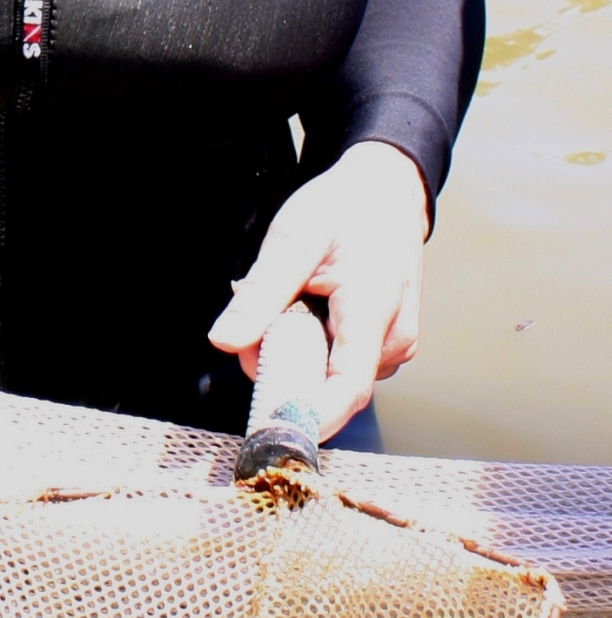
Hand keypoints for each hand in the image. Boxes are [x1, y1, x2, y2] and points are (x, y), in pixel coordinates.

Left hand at [207, 140, 430, 440]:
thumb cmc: (345, 209)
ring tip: (293, 299)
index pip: (344, 389)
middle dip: (284, 363)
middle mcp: (392, 339)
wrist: (388, 190)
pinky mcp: (386, 346)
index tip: (264, 426)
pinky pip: (340, 362)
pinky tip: (310, 307)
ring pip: (330, 374)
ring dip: (298, 349)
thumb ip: (261, 294)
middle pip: (326, 383)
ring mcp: (393, 345)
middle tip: (259, 319)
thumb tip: (225, 341)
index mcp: (372, 309)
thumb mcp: (293, 238)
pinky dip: (314, 343)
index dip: (304, 416)